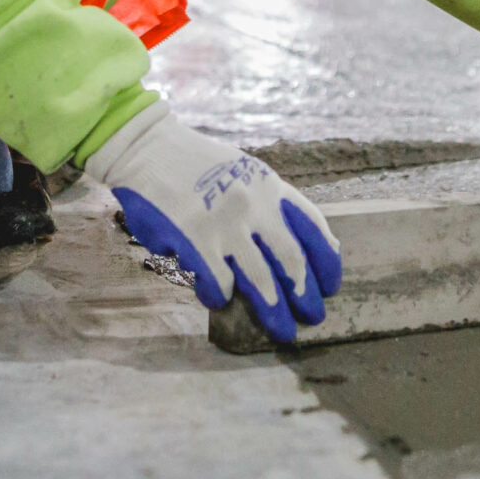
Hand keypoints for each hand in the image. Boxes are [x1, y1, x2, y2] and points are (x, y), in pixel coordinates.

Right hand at [86, 100, 341, 342]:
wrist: (148, 148)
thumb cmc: (196, 163)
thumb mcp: (245, 172)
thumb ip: (271, 202)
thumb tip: (306, 241)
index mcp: (269, 186)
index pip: (312, 227)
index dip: (327, 260)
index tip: (331, 284)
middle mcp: (254, 206)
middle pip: (292, 260)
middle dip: (306, 294)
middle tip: (314, 316)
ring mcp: (225, 224)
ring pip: (261, 279)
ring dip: (274, 310)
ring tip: (283, 330)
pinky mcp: (195, 240)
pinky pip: (218, 283)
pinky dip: (221, 296)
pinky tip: (219, 299)